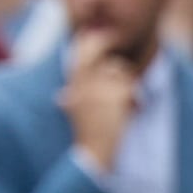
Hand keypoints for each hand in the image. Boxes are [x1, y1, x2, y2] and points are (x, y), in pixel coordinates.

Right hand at [63, 33, 140, 164]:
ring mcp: (99, 88)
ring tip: (121, 106)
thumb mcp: (72, 114)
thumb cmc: (85, 135)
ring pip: (121, 73)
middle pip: (109, 63)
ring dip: (125, 87)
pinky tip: (128, 111)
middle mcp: (83, 83)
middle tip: (122, 86)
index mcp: (72, 85)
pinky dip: (133, 100)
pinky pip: (130, 86)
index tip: (104, 40)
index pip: (82, 51)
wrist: (93, 152)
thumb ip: (70, 100)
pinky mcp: (115, 94)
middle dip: (117, 73)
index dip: (94, 42)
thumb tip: (60, 97)